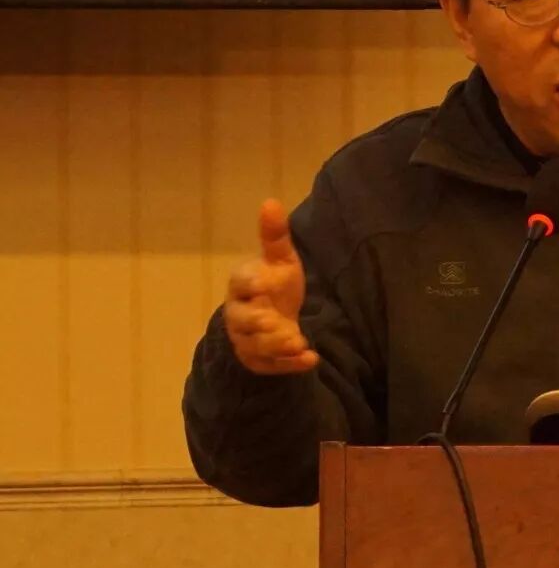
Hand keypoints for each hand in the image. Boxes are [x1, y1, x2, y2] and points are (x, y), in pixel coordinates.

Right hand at [223, 199, 317, 374]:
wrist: (272, 317)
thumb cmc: (274, 284)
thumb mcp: (279, 260)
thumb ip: (275, 237)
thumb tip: (271, 202)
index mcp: (242, 285)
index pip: (242, 282)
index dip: (253, 283)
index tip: (268, 281)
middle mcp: (239, 314)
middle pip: (244, 320)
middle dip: (261, 323)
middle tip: (279, 322)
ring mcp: (248, 339)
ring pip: (256, 346)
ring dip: (277, 345)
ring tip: (298, 342)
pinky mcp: (260, 360)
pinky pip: (272, 366)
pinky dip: (291, 365)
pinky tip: (310, 359)